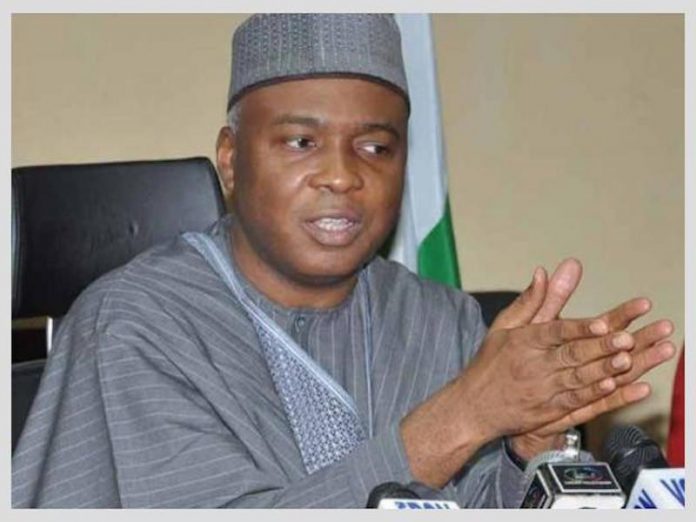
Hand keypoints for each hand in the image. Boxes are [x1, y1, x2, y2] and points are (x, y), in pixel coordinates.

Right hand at [402, 306, 618, 485]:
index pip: (555, 331)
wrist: (474, 408)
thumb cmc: (490, 363)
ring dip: (604, 370)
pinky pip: (576, 402)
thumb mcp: (503, 327)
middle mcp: (534, 365)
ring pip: (578, 378)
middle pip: (572, 355)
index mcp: (523, 342)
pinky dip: (595, 394)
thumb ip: (530, 301)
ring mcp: (542, 390)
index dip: (580, 328)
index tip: (603, 323)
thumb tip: (543, 271)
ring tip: (627, 359)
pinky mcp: (549, 412)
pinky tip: (613, 386)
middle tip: (628, 338)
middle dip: (601, 347)